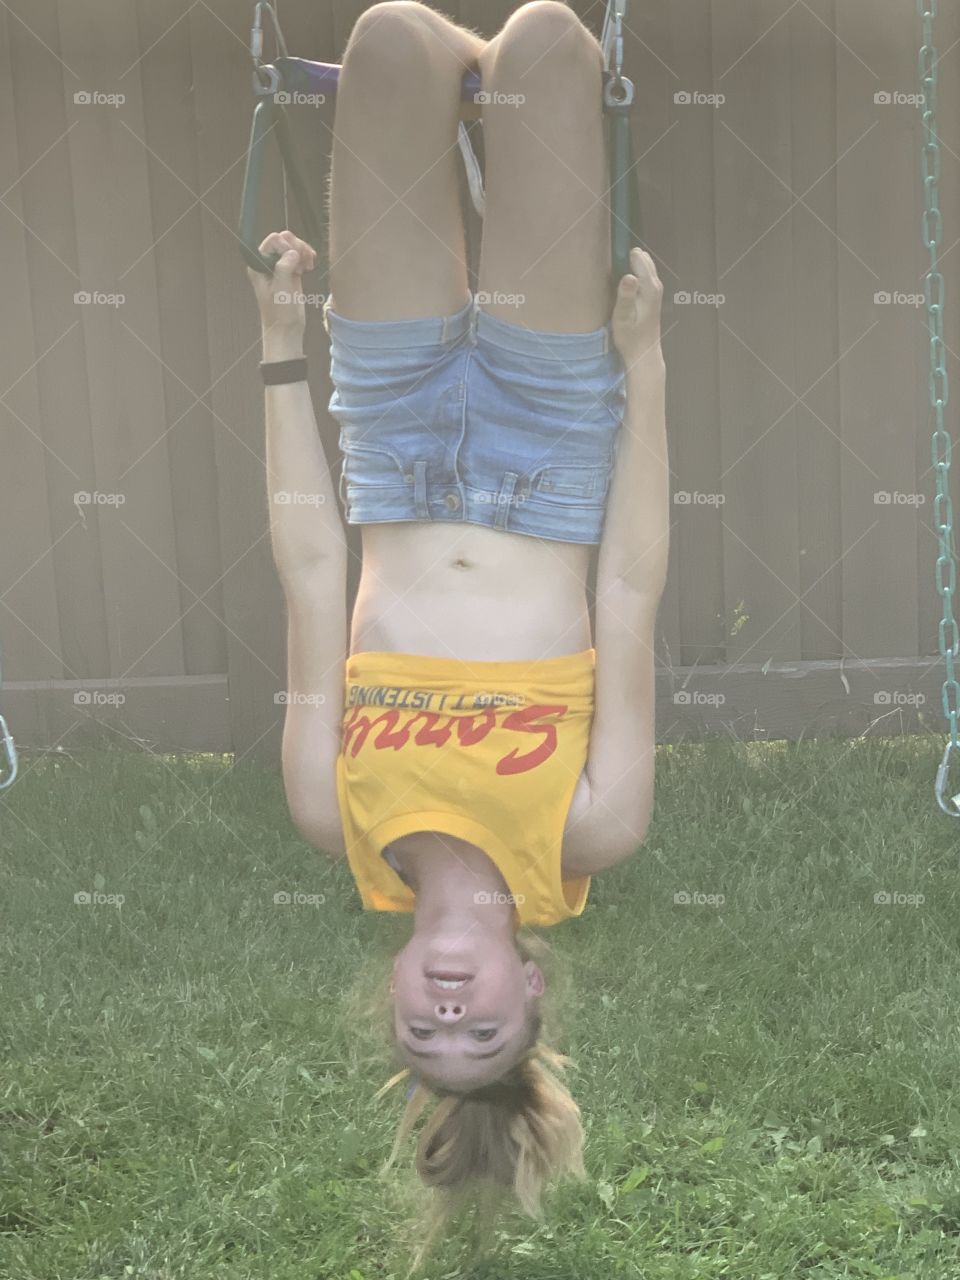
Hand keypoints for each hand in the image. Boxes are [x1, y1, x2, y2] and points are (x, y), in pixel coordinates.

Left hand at [246, 230, 317, 350]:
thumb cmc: (279, 313)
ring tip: (308, 265)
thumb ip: (284, 267)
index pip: (273, 240)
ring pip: (293, 246)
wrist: (286, 329)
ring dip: (303, 252)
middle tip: (304, 261)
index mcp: (258, 264)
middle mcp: (267, 262)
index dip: (286, 246)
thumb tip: (293, 252)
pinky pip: (299, 256)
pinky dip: (306, 257)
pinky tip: (310, 266)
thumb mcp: (281, 289)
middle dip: (296, 247)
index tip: (293, 261)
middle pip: (284, 239)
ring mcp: (280, 266)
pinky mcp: (291, 272)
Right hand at [611, 247, 663, 366]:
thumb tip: (628, 275)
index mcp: (649, 287)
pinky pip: (644, 274)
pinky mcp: (651, 296)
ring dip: (632, 260)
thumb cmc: (631, 337)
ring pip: (644, 266)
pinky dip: (635, 269)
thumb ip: (626, 295)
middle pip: (643, 259)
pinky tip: (624, 272)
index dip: (625, 250)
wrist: (644, 354)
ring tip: (616, 256)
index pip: (638, 257)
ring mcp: (655, 290)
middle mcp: (655, 285)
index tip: (612, 244)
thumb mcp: (622, 317)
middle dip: (630, 253)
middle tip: (612, 249)